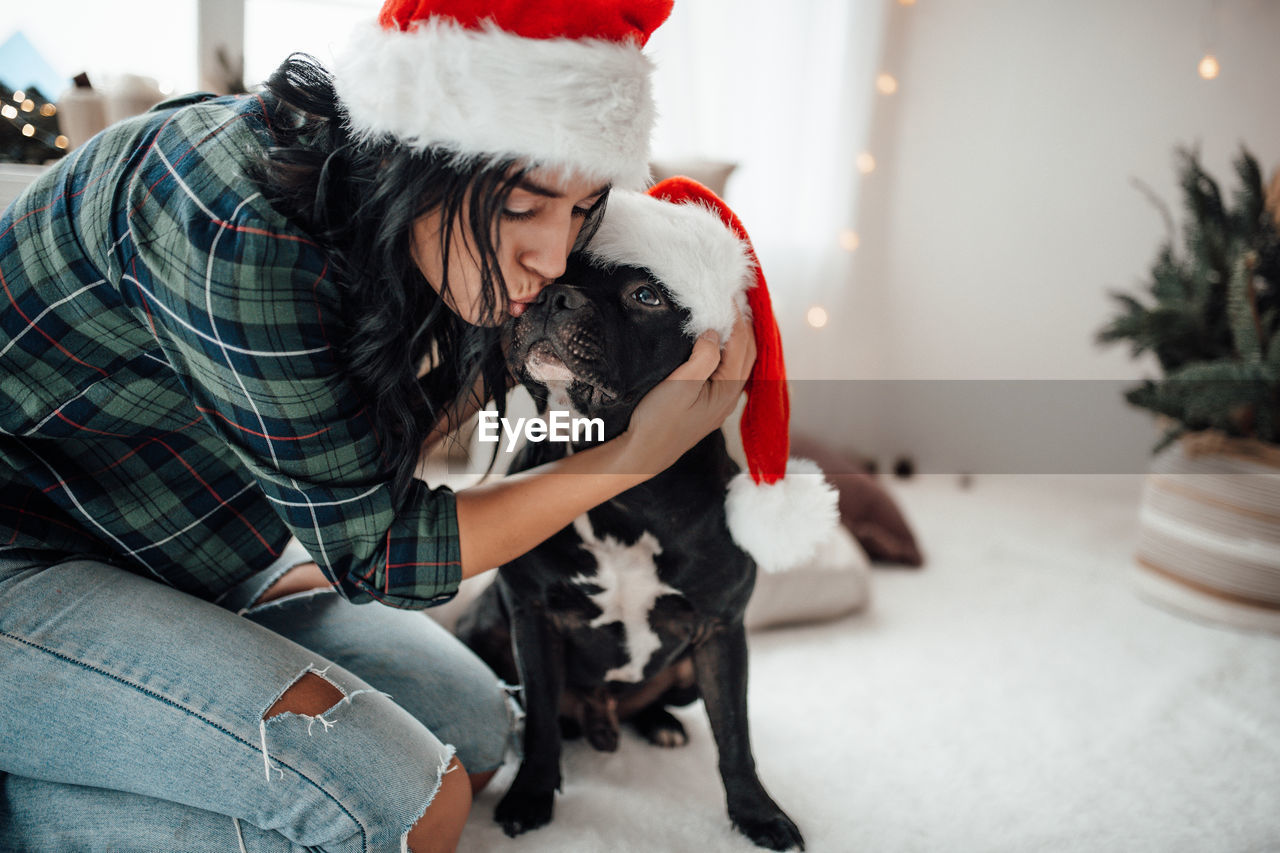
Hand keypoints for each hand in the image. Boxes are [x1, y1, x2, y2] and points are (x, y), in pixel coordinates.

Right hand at [621, 311, 756, 474]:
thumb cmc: (659, 421)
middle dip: (744, 324)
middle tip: (734, 299)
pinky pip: (729, 371)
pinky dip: (730, 351)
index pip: (741, 343)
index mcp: (728, 389)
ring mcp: (722, 402)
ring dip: (738, 338)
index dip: (737, 316)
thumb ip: (703, 357)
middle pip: (749, 352)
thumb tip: (713, 333)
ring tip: (728, 316)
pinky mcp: (710, 405)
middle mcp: (731, 396)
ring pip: (741, 362)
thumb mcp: (681, 385)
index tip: (728, 293)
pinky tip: (717, 344)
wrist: (643, 453)